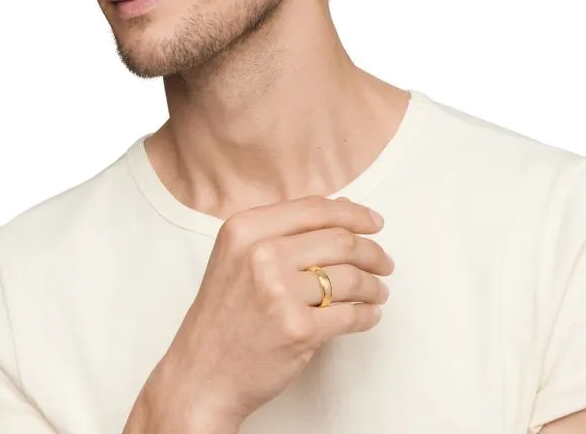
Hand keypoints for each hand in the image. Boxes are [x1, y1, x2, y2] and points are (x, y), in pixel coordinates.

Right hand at [153, 196, 393, 427]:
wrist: (201, 375)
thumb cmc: (223, 317)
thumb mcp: (237, 256)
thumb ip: (283, 230)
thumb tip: (343, 211)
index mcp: (245, 228)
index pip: (314, 209)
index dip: (353, 214)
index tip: (374, 222)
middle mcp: (260, 254)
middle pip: (339, 239)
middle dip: (372, 251)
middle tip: (384, 262)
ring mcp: (278, 292)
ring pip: (350, 276)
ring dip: (374, 285)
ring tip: (378, 291)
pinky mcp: (297, 329)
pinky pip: (351, 314)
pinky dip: (368, 314)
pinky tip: (369, 314)